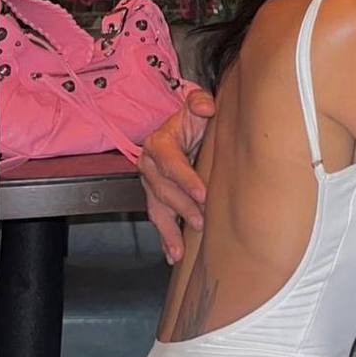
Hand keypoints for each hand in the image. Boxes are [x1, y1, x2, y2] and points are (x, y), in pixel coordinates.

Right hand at [138, 88, 214, 262]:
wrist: (182, 129)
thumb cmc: (192, 120)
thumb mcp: (195, 105)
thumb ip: (199, 102)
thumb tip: (205, 106)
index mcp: (159, 144)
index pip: (170, 162)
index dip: (185, 179)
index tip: (202, 194)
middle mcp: (150, 166)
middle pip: (163, 190)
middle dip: (182, 208)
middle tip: (201, 222)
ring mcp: (151, 185)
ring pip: (157, 209)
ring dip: (169, 231)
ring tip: (179, 250)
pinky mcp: (156, 199)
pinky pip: (159, 219)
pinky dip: (165, 238)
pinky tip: (172, 254)